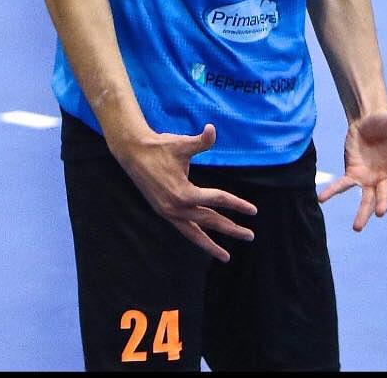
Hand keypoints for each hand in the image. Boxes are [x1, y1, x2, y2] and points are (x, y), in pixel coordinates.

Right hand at [117, 123, 256, 262]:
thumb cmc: (160, 147)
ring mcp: (168, 212)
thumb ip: (200, 141)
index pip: (217, 200)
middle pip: (210, 221)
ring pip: (194, 233)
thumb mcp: (182, 144)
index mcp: (184, 193)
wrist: (133, 153)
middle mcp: (176, 208)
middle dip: (231, 228)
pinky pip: (183, 229)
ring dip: (211, 244)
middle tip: (250, 235)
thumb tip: (212, 129)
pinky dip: (195, 236)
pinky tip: (204, 240)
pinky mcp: (163, 212)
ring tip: (226, 256)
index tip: (253, 211)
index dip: (237, 204)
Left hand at [318, 89, 386, 230]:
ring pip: (366, 198)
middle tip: (380, 212)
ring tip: (357, 227)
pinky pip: (343, 185)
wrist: (370, 123)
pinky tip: (321, 198)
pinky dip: (333, 191)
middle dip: (382, 202)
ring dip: (363, 213)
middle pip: (385, 193)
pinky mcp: (354, 175)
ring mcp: (370, 179)